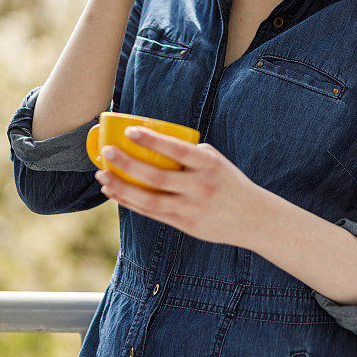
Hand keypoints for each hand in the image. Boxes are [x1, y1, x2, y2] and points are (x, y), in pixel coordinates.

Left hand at [94, 126, 258, 247]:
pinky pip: (152, 213)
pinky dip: (131, 203)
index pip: (178, 150)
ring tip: (103, 176)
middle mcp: (200, 187)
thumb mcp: (218, 162)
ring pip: (150, 200)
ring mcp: (191, 209)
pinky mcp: (185, 225)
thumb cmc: (230, 183)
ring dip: (122, 187)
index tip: (130, 131)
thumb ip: (192, 154)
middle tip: (108, 152)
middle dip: (128, 164)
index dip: (153, 141)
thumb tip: (160, 146)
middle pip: (157, 177)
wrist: (254, 218)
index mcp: (209, 165)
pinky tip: (115, 193)